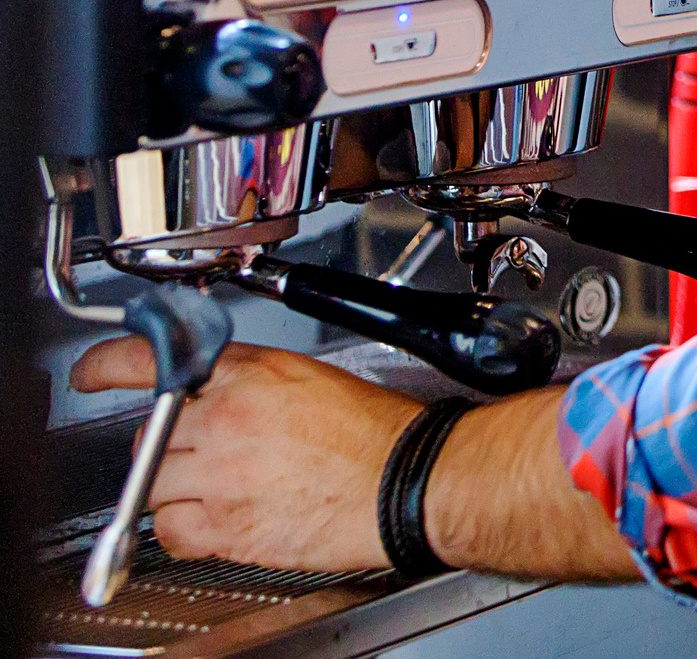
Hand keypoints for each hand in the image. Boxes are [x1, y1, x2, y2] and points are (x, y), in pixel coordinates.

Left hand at [70, 338, 419, 572]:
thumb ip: (251, 386)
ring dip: (174, 489)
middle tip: (205, 455)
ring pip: (150, 485)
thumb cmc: (378, 434)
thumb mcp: (312, 380)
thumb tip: (213, 398)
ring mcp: (220, 475)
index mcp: (250, 374)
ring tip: (221, 490)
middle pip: (148, 434)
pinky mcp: (225, 526)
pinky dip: (183, 530)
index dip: (108, 366)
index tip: (93, 372)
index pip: (152, 359)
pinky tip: (219, 520)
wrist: (409, 482)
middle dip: (167, 446)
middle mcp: (226, 420)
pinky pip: (168, 531)